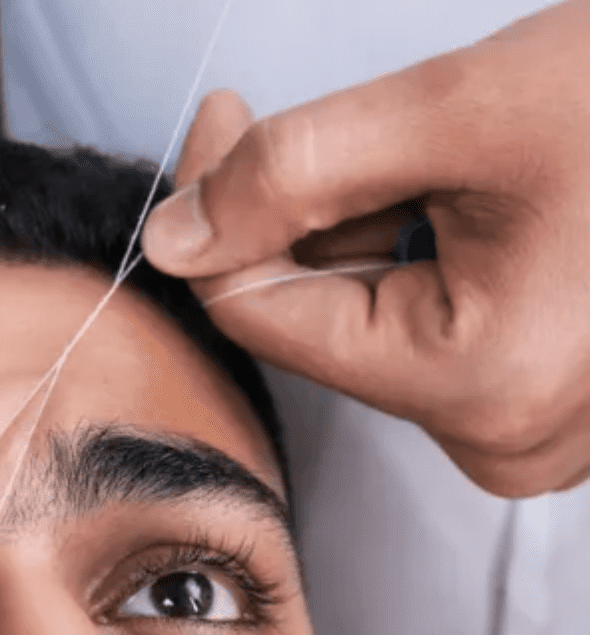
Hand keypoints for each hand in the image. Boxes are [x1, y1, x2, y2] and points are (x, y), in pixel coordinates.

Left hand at [142, 0, 589, 497]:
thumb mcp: (460, 109)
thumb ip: (289, 173)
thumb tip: (172, 238)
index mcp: (477, 385)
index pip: (259, 312)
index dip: (217, 213)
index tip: (222, 119)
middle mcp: (503, 439)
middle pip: (317, 321)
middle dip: (308, 216)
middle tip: (376, 125)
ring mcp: (534, 431)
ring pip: (373, 323)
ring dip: (372, 230)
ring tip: (466, 162)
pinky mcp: (549, 401)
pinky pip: (433, 332)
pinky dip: (422, 258)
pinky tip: (487, 203)